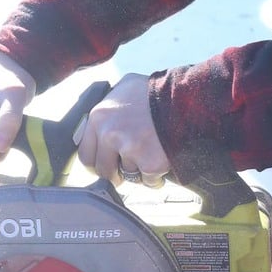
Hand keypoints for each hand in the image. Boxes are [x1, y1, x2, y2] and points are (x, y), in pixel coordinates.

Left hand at [77, 73, 170, 187]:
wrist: (184, 98)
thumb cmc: (155, 92)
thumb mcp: (124, 89)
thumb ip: (109, 108)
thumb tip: (98, 125)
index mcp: (99, 117)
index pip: (86, 155)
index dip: (98, 163)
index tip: (106, 165)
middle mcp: (109, 134)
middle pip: (104, 171)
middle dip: (117, 173)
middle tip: (130, 166)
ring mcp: (129, 150)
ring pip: (129, 176)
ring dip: (140, 170)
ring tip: (152, 152)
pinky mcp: (149, 163)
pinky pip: (149, 182)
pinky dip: (156, 177)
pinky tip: (162, 160)